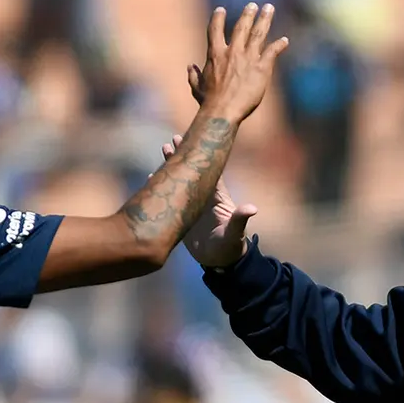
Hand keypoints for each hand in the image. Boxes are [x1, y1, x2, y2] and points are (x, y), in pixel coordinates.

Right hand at [150, 135, 256, 267]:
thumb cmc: (231, 246)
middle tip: (170, 141)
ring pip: (180, 180)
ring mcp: (192, 205)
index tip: (191, 140)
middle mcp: (203, 197)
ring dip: (171, 166)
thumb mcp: (235, 233)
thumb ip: (240, 220)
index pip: (207, 170)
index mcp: (216, 197)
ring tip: (162, 150)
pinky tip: (151, 177)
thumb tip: (252, 208)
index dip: (200, 155)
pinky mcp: (182, 215)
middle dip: (182, 156)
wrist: (220, 262)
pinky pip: (171, 197)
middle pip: (191, 170)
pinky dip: (161, 186)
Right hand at [188, 3, 288, 121]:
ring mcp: (248, 59)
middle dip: (248, 14)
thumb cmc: (208, 102)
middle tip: (253, 5)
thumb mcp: (197, 87)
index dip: (218, 18)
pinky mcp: (262, 68)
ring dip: (264, 20)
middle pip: (241, 27)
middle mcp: (232, 52)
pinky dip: (279, 45)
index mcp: (215, 54)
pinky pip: (272, 51)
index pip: (215, 30)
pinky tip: (284, 41)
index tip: (221, 10)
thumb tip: (189, 67)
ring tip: (269, 9)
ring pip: (258, 33)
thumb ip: (193, 75)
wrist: (222, 111)